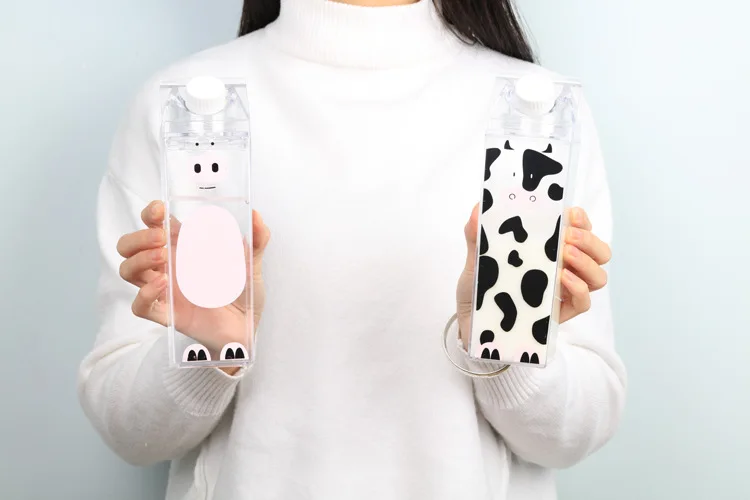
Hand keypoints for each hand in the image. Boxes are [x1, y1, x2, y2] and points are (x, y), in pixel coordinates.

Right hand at [116, 201, 270, 369]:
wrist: (248, 328)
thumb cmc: (243, 294)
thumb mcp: (253, 264)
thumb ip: (258, 240)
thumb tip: (257, 215)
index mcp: (182, 248)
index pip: (153, 224)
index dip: (149, 214)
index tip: (159, 210)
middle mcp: (167, 266)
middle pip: (130, 246)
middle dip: (138, 238)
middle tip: (161, 239)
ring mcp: (163, 290)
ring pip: (128, 271)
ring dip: (139, 260)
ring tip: (163, 257)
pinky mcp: (166, 314)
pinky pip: (140, 306)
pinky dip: (145, 293)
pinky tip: (163, 284)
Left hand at [456, 205, 609, 348]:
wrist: (471, 319)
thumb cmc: (481, 285)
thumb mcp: (476, 257)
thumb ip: (476, 233)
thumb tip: (478, 208)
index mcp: (550, 247)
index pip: (581, 228)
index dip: (582, 220)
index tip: (570, 214)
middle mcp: (564, 267)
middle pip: (599, 252)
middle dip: (588, 240)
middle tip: (567, 236)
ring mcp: (565, 291)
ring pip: (598, 277)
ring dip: (587, 263)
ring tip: (566, 255)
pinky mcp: (560, 313)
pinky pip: (583, 303)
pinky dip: (579, 288)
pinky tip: (563, 278)